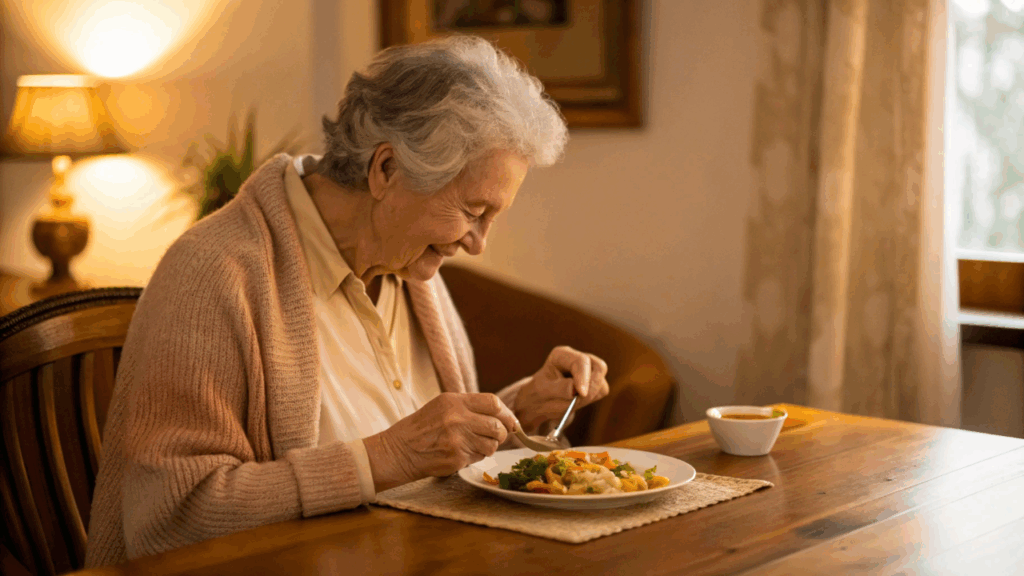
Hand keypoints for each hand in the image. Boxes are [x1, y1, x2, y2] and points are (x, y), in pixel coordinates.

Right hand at [363, 392, 517, 491]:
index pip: (493, 403)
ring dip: (488, 447)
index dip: (507, 414)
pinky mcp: (456, 457)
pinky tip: (460, 454)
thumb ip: (469, 408)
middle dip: (502, 433)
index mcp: (454, 401)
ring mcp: (457, 439)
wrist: (399, 450)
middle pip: (497, 426)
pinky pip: (479, 458)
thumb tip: (502, 416)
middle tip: (495, 437)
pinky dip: (475, 457)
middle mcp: (457, 418)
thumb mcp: (442, 407)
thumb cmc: (422, 428)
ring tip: (473, 445)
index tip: (511, 422)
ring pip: (492, 445)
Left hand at [514, 346, 609, 433]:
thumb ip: (559, 388)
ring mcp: (589, 369)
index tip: (582, 394)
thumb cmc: (541, 394)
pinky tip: (577, 401)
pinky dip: (592, 399)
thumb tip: (576, 389)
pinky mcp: (595, 380)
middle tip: (577, 401)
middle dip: (591, 387)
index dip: (584, 377)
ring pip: (602, 381)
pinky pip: (602, 390)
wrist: (542, 402)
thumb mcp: (543, 391)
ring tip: (570, 402)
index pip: (581, 361)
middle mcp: (578, 358)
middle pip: (599, 367)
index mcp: (562, 355)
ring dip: (590, 395)